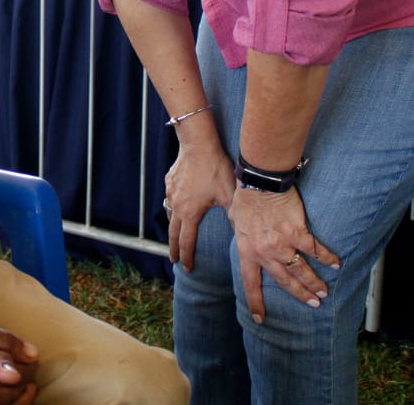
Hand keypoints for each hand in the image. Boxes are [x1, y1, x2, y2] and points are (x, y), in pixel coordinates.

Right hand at [164, 142, 234, 269]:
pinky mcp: (170, 180)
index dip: (187, 257)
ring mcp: (171, 192)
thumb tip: (244, 234)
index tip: (187, 268)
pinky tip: (178, 203)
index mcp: (190, 213)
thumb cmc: (215, 169)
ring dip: (172, 227)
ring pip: (169, 214)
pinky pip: (170, 197)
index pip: (186, 242)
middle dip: (174, 248)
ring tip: (174, 235)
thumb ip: (235, 216)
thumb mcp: (229, 195)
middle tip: (173, 259)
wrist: (198, 145)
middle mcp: (176, 205)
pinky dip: (173, 205)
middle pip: (172, 233)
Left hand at [227, 185, 339, 323]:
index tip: (260, 318)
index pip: (251, 282)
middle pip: (284, 281)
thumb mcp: (236, 220)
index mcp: (247, 250)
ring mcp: (283, 244)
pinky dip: (327, 258)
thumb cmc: (247, 197)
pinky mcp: (298, 233)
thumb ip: (241, 233)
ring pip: (301, 270)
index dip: (256, 301)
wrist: (260, 182)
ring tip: (323, 293)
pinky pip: (315, 250)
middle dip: (299, 294)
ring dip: (314, 283)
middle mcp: (265, 252)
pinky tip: (336, 264)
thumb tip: (242, 235)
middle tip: (312, 304)